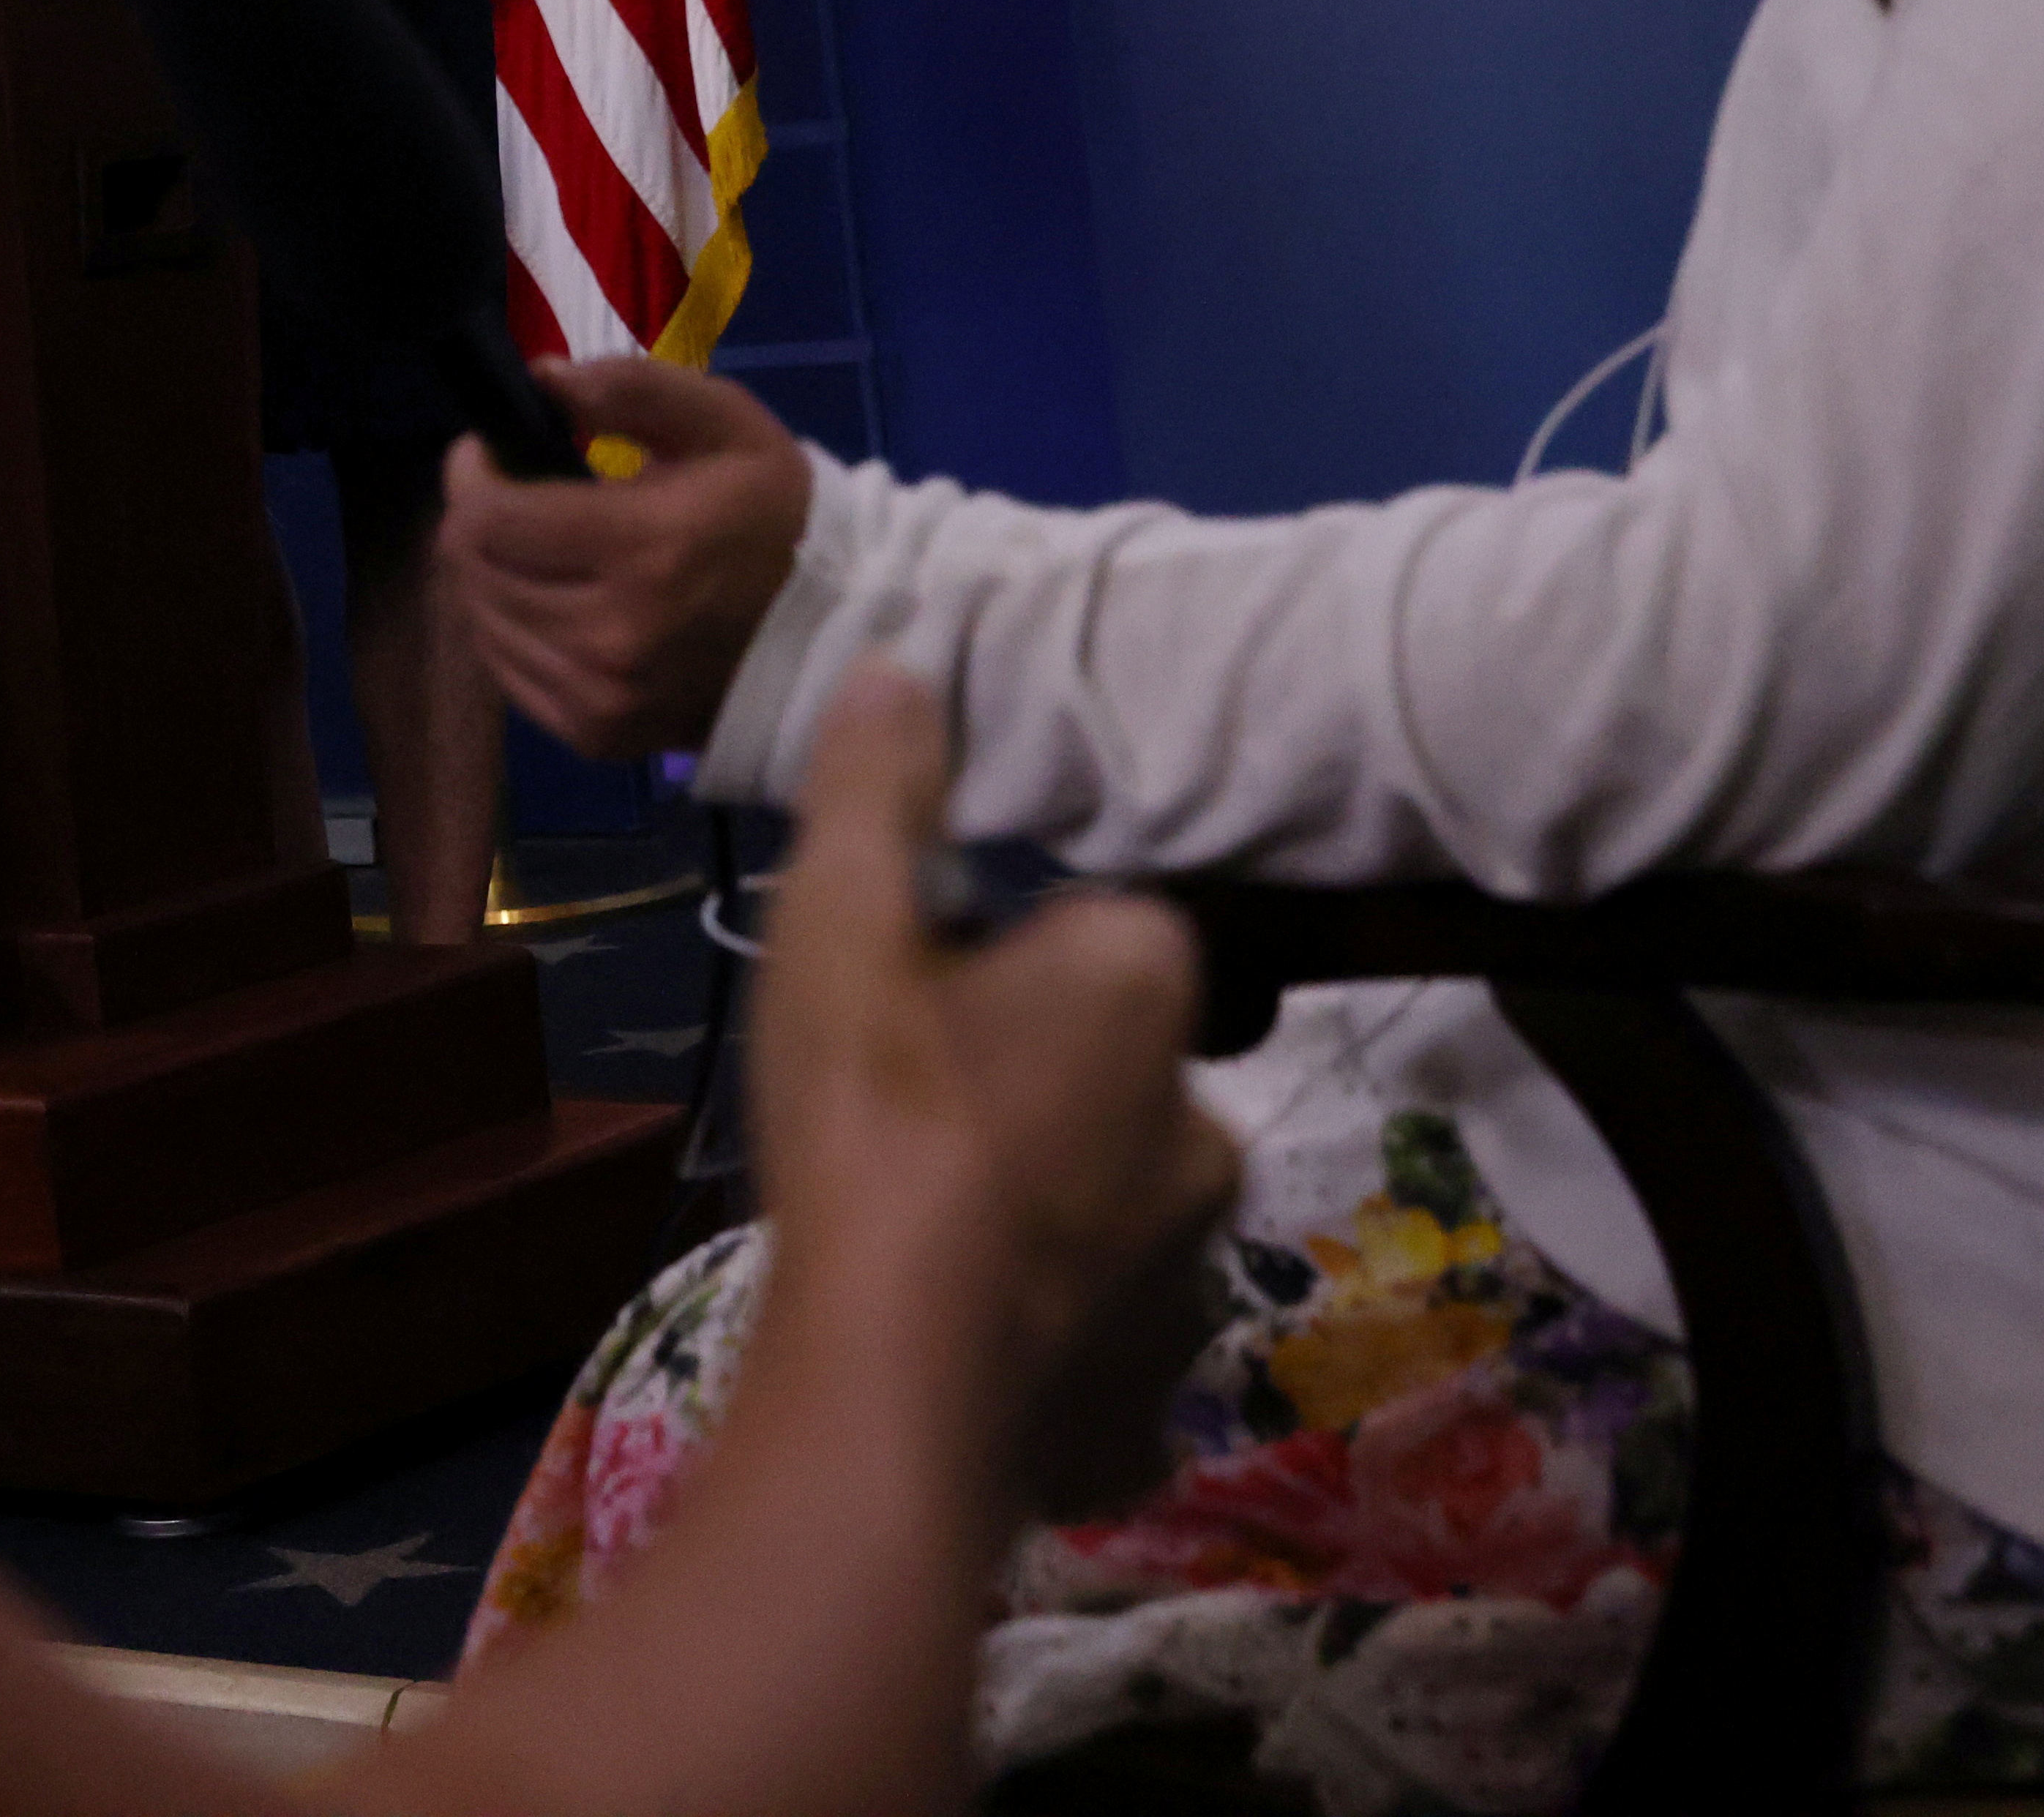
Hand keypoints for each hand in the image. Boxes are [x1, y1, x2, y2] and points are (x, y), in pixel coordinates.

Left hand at [436, 355, 813, 755]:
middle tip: (509, 497)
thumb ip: (632, 389)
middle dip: (474, 522)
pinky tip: (548, 602)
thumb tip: (543, 378)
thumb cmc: (775, 515)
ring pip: (483, 625)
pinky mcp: (599, 738)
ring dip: (489, 577)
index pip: (490, 519)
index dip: (470, 474)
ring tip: (532, 549)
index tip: (487, 452)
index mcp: (645, 548)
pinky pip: (509, 677)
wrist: (835, 633)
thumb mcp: (725, 423)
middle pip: (475, 571)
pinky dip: (510, 632)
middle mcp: (613, 634)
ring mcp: (603, 697)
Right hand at [750, 668, 1237, 1516]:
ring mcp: (1193, 1259)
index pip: (1086, 929)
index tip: (912, 999)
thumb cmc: (872, 1123)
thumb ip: (874, 790)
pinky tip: (962, 1326)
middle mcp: (1204, 1111)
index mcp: (1145, 979)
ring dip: (1043, 1202)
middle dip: (1024, 1077)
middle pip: (1101, 1061)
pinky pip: (1108, 1321)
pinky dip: (1052, 1322)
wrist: (890, 1381)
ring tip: (922, 1227)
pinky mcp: (1161, 1379)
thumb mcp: (839, 923)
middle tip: (903, 1114)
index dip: (989, 957)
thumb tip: (900, 663)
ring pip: (1111, 1193)